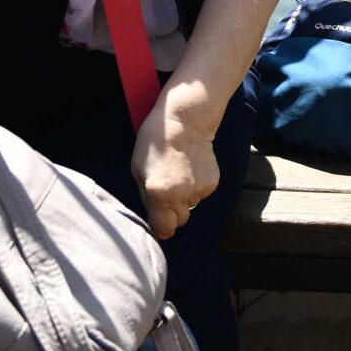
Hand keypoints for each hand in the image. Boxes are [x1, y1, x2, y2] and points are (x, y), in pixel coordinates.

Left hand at [130, 109, 218, 239]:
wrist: (186, 120)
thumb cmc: (155, 142)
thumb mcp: (138, 170)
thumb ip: (146, 199)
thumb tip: (155, 219)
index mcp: (159, 194)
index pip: (164, 229)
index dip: (161, 229)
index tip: (159, 223)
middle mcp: (182, 196)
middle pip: (179, 220)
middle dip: (172, 211)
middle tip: (166, 189)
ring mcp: (199, 190)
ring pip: (191, 205)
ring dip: (184, 196)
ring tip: (178, 172)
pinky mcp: (213, 182)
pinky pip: (202, 193)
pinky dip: (196, 186)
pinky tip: (191, 167)